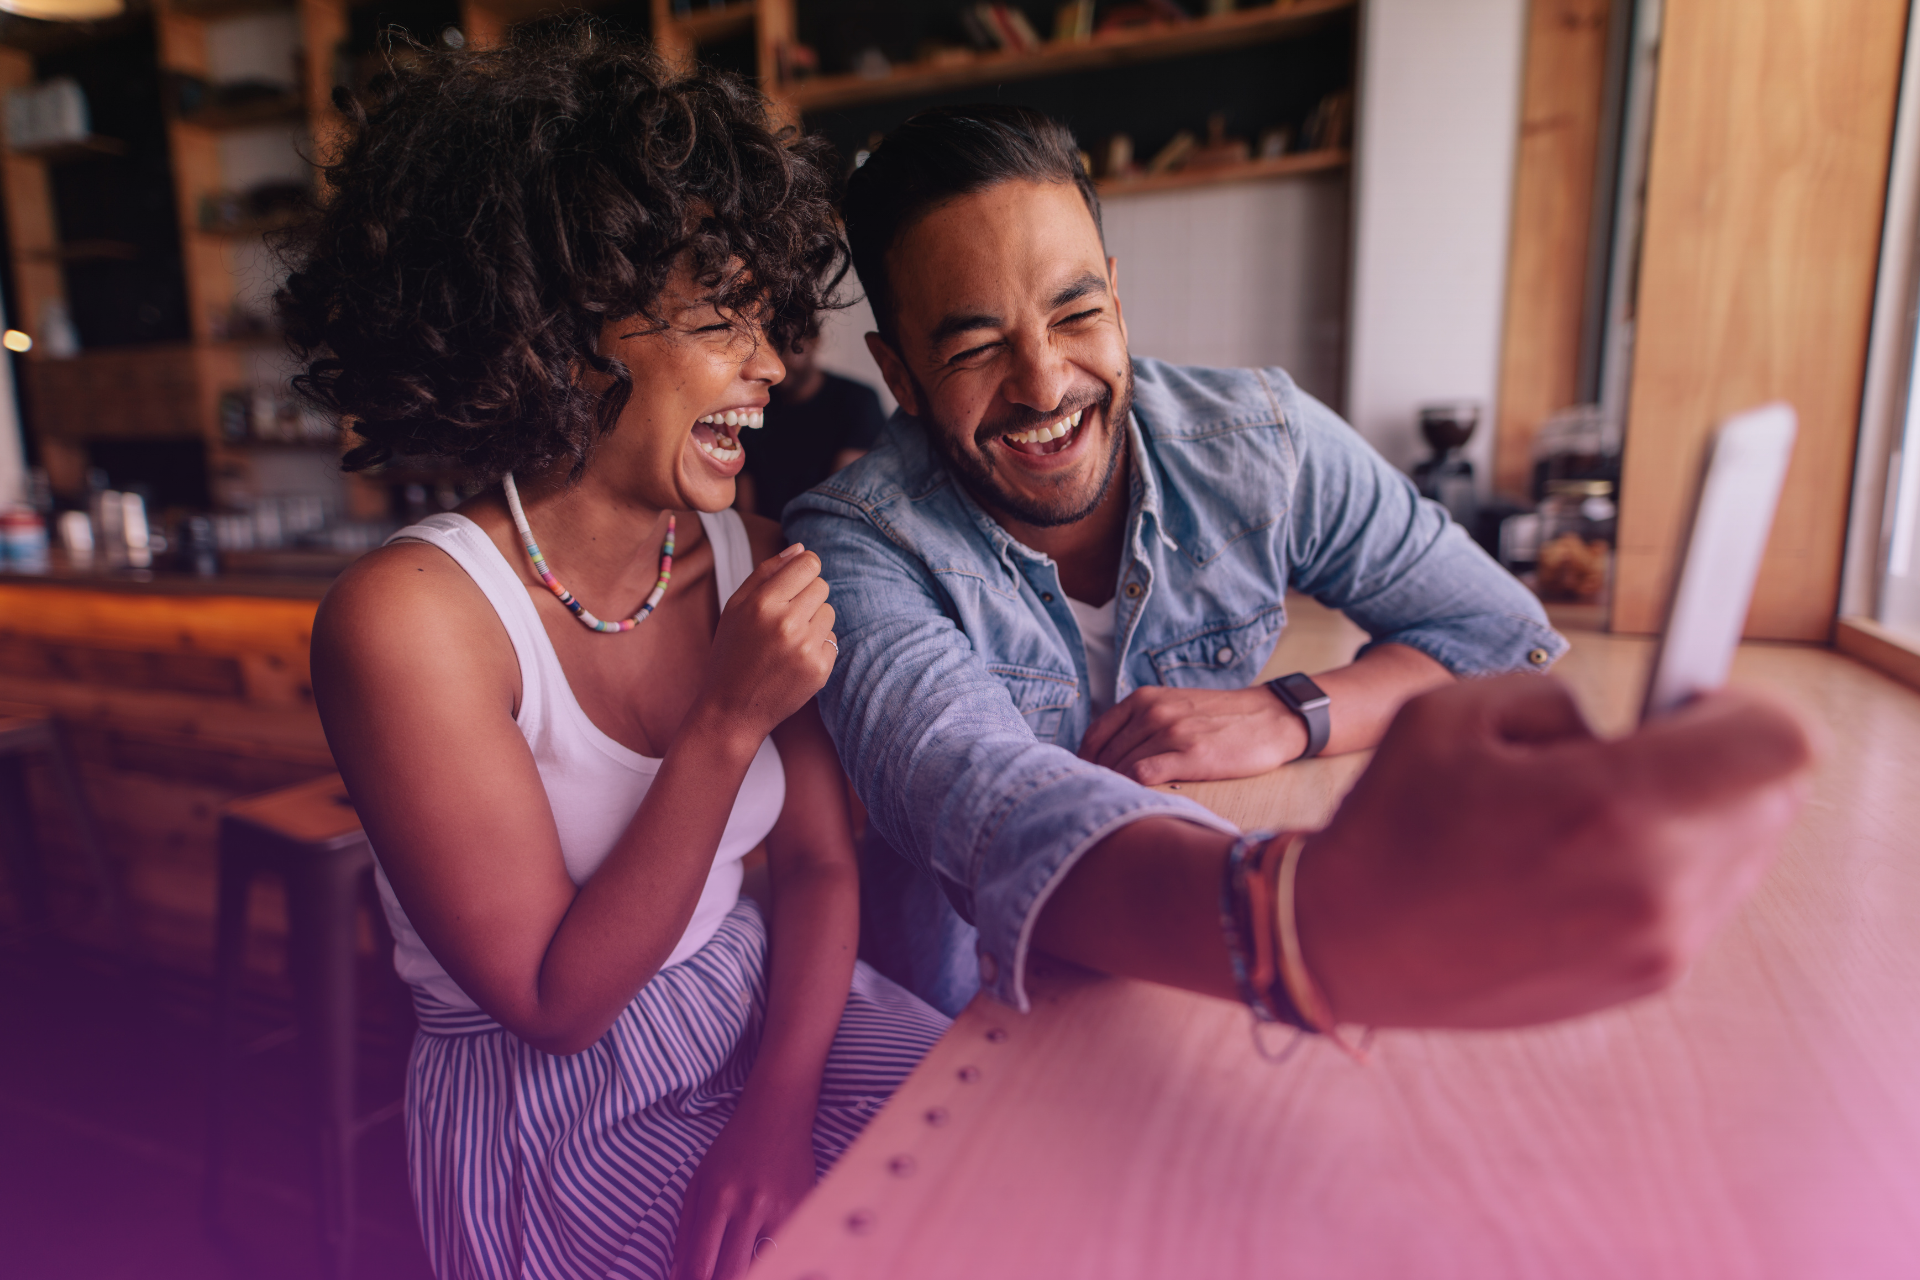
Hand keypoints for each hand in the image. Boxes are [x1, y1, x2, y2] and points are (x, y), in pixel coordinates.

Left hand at [669, 1094, 816, 1279]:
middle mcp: (750, 1206)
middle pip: (731, 1273)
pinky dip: (773, 1263)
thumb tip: (678, 1274)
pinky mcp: (804, 1210)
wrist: (778, 1116)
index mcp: (718, 1197)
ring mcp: (781, 1210)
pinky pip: (786, 1252)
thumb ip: (685, 1231)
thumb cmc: (732, 1150)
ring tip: (738, 1268)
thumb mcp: (698, 1183)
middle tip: (714, 1278)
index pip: (701, 1263)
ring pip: (762, 1267)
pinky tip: (762, 1261)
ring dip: (747, 1273)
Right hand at [697, 544, 837, 740]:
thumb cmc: (732, 651)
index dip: (804, 569)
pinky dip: (817, 646)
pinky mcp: (820, 669)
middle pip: (822, 586)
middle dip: (807, 595)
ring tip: (787, 639)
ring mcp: (806, 648)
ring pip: (829, 612)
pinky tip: (793, 659)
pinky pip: (832, 639)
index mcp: (762, 603)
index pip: (809, 564)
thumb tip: (802, 548)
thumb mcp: (736, 606)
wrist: (732, 707)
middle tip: (784, 616)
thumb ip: (767, 571)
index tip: (796, 580)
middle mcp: (786, 623)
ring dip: (813, 621)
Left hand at [1080, 686, 1303, 783]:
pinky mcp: (1192, 755)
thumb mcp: (1174, 705)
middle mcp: (1153, 711)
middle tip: (1103, 802)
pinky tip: (1141, 801)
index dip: (1086, 762)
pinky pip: (1144, 775)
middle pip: (1106, 755)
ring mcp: (1171, 732)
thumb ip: (1141, 722)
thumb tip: (1107, 754)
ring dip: (1117, 789)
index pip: (1095, 735)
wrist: (1271, 718)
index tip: (1089, 781)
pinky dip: (1134, 790)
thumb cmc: (1221, 718)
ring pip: (1121, 767)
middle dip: (1100, 781)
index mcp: (1145, 698)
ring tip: (1120, 806)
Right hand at [1296, 674, 1813, 1028]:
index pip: (1777, 744)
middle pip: (1774, 796)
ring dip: (1698, 811)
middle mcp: (1654, 890)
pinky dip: (1670, 863)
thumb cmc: (1391, 828)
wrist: (1349, 949)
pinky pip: (1703, 897)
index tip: (1686, 701)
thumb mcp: (1454, 711)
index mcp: (1610, 809)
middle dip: (1719, 757)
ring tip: (1601, 809)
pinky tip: (1587, 857)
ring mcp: (1658, 947)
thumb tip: (1629, 725)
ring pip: (1744, 848)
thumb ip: (1563, 698)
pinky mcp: (1646, 980)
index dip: (1739, 706)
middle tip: (1641, 748)